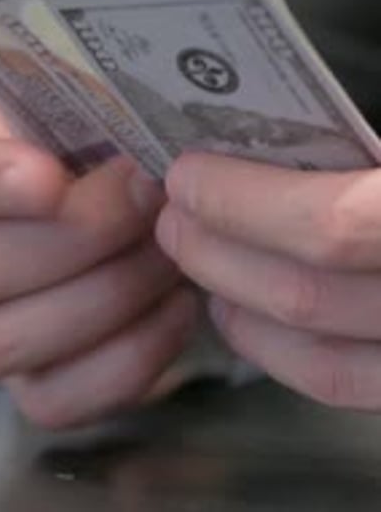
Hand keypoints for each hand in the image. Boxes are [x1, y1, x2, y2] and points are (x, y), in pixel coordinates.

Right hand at [0, 90, 197, 428]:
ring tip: (170, 252)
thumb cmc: (111, 142)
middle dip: (79, 235)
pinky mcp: (35, 385)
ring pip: (5, 341)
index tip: (51, 175)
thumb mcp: (99, 104)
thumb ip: (97, 107)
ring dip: (107, 294)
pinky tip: (177, 306)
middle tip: (150, 196)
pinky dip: (128, 356)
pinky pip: (54, 400)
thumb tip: (142, 140)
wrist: (140, 200)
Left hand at [156, 152, 380, 409]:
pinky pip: (338, 382)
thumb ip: (344, 149)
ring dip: (233, 298)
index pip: (330, 226)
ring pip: (314, 351)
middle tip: (171, 213)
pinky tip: (236, 309)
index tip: (187, 174)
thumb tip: (255, 135)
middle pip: (303, 297)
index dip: (241, 203)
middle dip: (216, 250)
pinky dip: (273, 348)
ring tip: (191, 251)